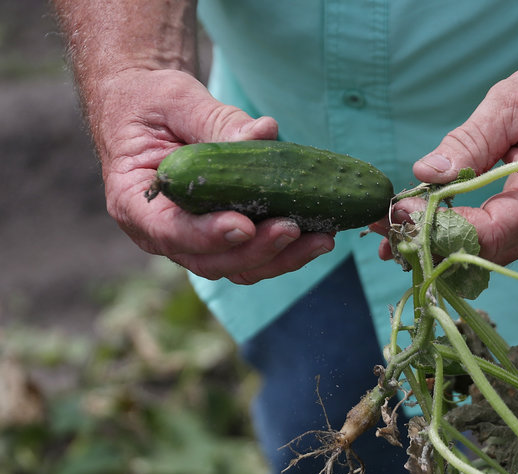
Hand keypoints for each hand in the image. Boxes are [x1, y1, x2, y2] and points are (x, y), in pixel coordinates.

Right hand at [92, 69, 333, 283]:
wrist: (148, 108)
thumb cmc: (152, 102)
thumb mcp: (177, 101)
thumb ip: (216, 121)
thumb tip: (264, 132)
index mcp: (134, 201)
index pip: (169, 231)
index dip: (208, 235)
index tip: (244, 226)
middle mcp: (162, 231)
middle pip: (209, 261)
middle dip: (255, 251)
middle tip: (293, 228)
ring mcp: (193, 239)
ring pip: (237, 267)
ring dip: (280, 259)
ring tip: (321, 239)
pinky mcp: (222, 236)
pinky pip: (253, 254)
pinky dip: (286, 250)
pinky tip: (318, 233)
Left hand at [377, 61, 517, 265]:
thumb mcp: (515, 102)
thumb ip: (470, 141)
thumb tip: (427, 174)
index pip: (485, 232)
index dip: (436, 229)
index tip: (396, 213)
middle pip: (479, 253)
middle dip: (425, 243)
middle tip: (377, 230)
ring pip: (482, 255)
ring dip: (434, 245)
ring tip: (387, 234)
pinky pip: (491, 244)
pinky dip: (454, 237)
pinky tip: (421, 228)